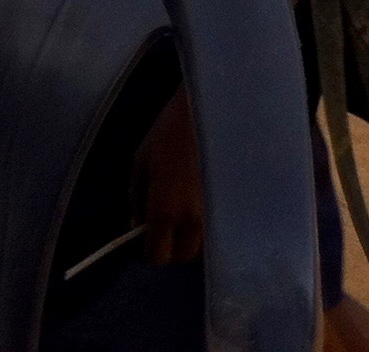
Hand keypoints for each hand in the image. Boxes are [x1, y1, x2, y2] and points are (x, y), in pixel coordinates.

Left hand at [132, 86, 202, 264]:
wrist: (209, 112)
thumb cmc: (169, 133)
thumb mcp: (141, 161)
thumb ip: (137, 197)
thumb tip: (137, 223)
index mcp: (165, 211)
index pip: (158, 257)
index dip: (150, 249)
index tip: (148, 235)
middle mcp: (192, 221)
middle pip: (183, 257)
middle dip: (173, 245)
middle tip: (167, 222)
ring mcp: (215, 215)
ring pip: (203, 245)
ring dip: (192, 236)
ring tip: (186, 210)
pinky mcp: (231, 207)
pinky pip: (217, 229)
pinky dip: (208, 225)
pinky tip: (203, 203)